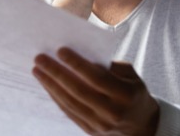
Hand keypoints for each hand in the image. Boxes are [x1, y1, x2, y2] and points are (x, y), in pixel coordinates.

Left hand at [33, 48, 159, 135]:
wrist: (141, 126)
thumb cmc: (133, 92)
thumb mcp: (131, 75)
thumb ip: (110, 66)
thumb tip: (81, 56)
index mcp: (126, 95)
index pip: (97, 78)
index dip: (77, 64)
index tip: (60, 50)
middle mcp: (112, 112)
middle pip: (79, 90)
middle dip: (56, 73)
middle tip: (40, 58)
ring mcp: (100, 124)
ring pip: (70, 102)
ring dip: (51, 85)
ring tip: (38, 70)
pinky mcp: (90, 130)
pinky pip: (69, 112)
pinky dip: (56, 97)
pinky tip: (47, 85)